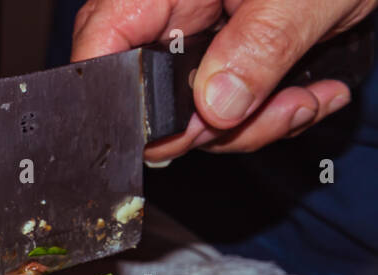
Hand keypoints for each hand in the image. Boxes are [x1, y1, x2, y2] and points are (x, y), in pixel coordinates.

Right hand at [71, 0, 375, 159]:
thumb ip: (259, 47)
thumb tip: (214, 108)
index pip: (101, 47)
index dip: (126, 100)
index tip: (181, 129)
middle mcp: (167, 9)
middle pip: (145, 94)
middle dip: (208, 125)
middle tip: (265, 113)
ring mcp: (194, 33)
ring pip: (189, 113)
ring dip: (250, 125)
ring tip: (302, 101)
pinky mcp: (223, 54)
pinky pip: (224, 106)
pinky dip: (266, 114)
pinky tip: (307, 93)